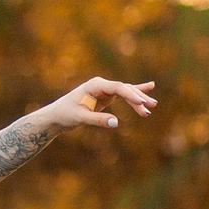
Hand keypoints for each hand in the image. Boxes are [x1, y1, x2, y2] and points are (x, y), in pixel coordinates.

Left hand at [34, 76, 155, 131]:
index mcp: (94, 85)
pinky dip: (135, 94)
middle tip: (150, 107)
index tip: (141, 103)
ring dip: (138, 99)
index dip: (130, 94)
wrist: (56, 116)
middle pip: (124, 89)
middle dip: (138, 98)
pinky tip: (150, 87)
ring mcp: (104, 90)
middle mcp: (101, 85)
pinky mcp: (106, 97)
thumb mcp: (80, 118)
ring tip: (152, 106)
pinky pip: (123, 94)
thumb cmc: (65, 115)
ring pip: (126, 92)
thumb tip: (115, 123)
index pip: (117, 87)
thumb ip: (97, 120)